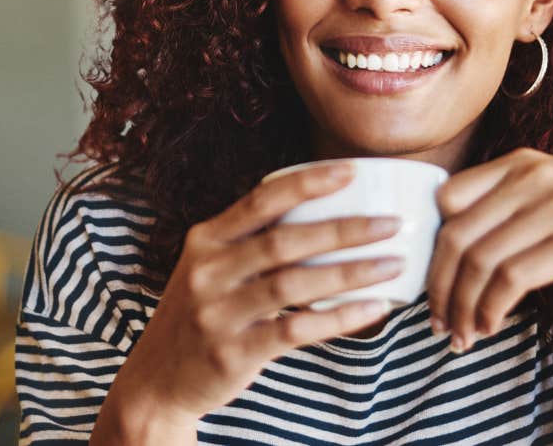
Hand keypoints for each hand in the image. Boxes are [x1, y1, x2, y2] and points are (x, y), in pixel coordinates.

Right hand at [103, 162, 404, 430]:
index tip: (352, 170)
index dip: (308, 182)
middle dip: (346, 228)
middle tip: (392, 223)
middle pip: (286, 240)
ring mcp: (218, 313)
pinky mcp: (232, 352)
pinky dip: (340, 318)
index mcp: (206, 240)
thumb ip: (250, 242)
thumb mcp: (210, 268)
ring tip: (395, 264)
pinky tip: (374, 309)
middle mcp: (208, 271)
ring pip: (295, 283)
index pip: (261, 199)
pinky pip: (296, 329)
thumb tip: (324, 212)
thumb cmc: (202, 315)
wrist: (157, 381)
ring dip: (352, 273)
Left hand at [425, 147, 552, 351]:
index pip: (446, 199)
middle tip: (437, 323)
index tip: (434, 283)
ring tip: (462, 335)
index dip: (430, 246)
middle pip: (455, 236)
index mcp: (521, 163)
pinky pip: (510, 280)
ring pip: (478, 262)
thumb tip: (452, 245)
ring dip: (461, 308)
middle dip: (438, 288)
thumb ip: (510, 202)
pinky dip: (490, 309)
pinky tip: (490, 326)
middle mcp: (533, 178)